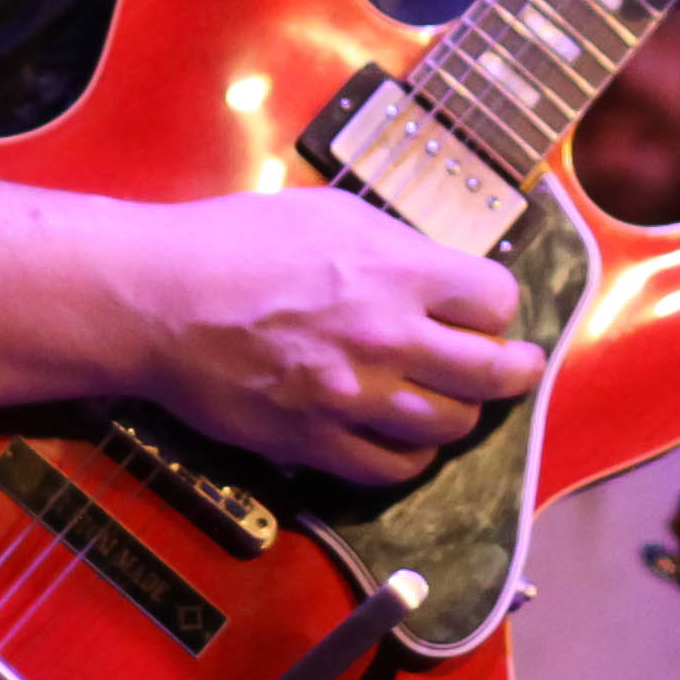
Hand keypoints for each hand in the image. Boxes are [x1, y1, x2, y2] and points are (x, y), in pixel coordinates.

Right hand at [103, 188, 545, 487]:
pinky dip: (410, 455)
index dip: (496, 306)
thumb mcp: (331, 212)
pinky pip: (391, 467)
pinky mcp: (316, 441)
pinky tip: (405, 438)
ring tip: (454, 400)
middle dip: (515, 370)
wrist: (162, 300)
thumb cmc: (238, 240)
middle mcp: (389, 338)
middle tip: (517, 368)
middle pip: (492, 373)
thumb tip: (437, 274)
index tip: (487, 309)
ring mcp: (355, 398)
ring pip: (449, 426)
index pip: (496, 302)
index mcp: (398, 271)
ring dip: (460, 412)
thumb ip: (396, 246)